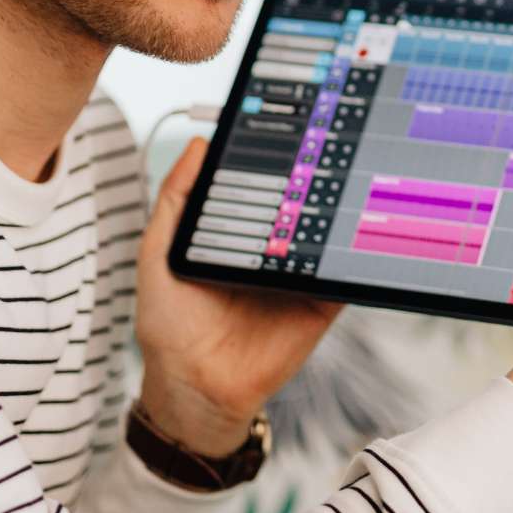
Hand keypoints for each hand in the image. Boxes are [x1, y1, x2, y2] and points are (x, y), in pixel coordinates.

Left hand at [135, 137, 341, 453]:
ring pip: (327, 232)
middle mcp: (272, 248)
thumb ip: (176, 199)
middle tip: (325, 141)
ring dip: (339, 210)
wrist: (194, 388)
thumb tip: (199, 145)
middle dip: (314, 174)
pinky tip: (355, 232)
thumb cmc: (168, 324)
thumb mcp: (157, 252)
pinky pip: (345, 273)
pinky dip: (355, 255)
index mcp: (237, 232)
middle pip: (300, 202)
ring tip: (346, 177)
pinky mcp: (322, 302)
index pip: (262, 184)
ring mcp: (300, 274)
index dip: (273, 156)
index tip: (286, 124)